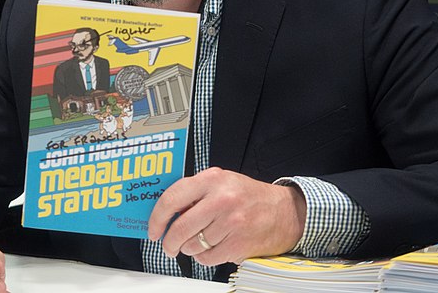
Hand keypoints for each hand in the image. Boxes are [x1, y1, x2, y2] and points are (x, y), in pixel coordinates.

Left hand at [147, 167, 305, 265]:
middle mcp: (222, 199)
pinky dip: (205, 257)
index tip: (153, 228)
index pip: (173, 198)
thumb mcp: (222, 182)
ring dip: (190, 248)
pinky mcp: (238, 244)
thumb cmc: (249, 196)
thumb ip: (196, 192)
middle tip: (168, 245)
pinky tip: (212, 247)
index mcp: (213, 180)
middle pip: (181, 227)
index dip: (157, 217)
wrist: (284, 212)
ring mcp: (231, 223)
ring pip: (193, 245)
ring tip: (199, 241)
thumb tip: (167, 212)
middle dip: (169, 241)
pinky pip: (208, 258)